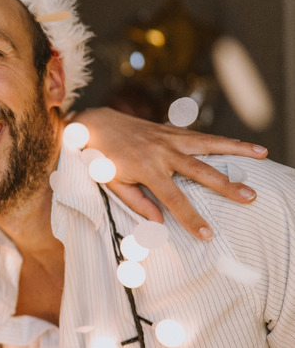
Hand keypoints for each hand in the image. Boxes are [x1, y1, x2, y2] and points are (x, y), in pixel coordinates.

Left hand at [73, 107, 267, 239]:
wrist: (96, 124)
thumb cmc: (102, 158)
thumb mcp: (112, 183)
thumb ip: (136, 202)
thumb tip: (159, 223)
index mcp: (146, 169)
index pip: (174, 198)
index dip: (191, 218)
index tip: (207, 234)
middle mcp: (162, 151)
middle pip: (200, 170)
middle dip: (226, 185)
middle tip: (250, 197)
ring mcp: (169, 138)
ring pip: (208, 144)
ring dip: (237, 149)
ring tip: (263, 155)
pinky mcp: (172, 130)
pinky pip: (201, 137)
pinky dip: (222, 140)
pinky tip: (242, 146)